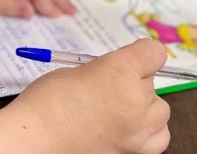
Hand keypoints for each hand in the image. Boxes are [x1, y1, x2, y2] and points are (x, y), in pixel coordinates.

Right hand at [0, 39, 170, 153]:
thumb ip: (104, 70)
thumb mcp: (77, 70)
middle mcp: (137, 99)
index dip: (141, 54)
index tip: (128, 59)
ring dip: (144, 106)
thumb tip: (117, 75)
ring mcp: (139, 129)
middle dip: (134, 81)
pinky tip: (129, 128)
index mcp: (121, 70)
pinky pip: (160, 136)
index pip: (154, 53)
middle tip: (106, 88)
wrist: (36, 137)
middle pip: (152, 82)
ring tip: (118, 110)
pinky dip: (149, 131)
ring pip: (161, 109)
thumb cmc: (47, 100)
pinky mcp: (137, 151)